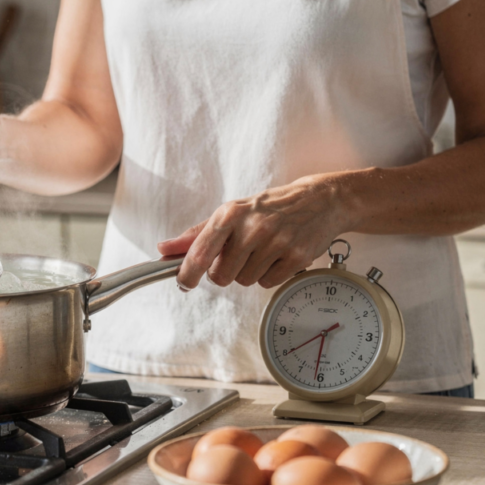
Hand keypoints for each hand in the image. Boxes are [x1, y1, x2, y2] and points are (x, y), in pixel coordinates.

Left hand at [157, 175, 350, 289]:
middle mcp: (253, 227)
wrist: (320, 201)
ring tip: (262, 250)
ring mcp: (276, 243)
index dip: (188, 273)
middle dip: (226, 272)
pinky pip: (267, 283)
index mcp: (231, 214)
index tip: (184, 283)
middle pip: (222, 276)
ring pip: (245, 281)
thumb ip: (197, 234)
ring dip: (249, 272)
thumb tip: (164, 250)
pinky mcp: (295, 258)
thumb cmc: (270, 207)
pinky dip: (269, 275)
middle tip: (239, 255)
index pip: (201, 252)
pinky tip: (277, 256)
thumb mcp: (232, 212)